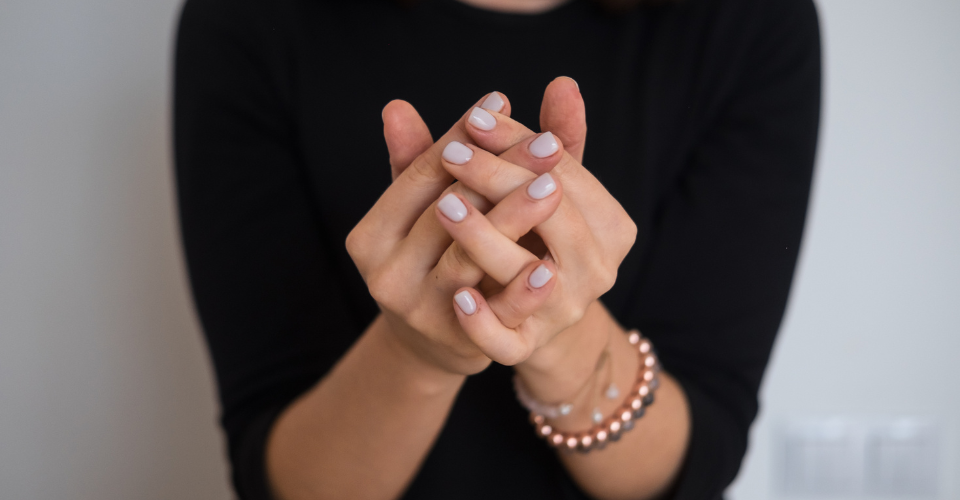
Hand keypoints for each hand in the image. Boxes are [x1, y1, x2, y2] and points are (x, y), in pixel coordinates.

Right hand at [347, 94, 568, 374]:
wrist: (433, 341)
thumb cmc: (432, 255)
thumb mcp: (422, 210)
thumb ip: (419, 162)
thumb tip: (397, 106)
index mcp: (371, 235)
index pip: (421, 174)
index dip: (461, 135)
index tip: (501, 101)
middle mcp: (385, 274)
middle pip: (446, 211)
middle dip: (499, 172)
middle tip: (545, 142)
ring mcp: (419, 312)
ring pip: (467, 258)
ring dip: (511, 220)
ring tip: (552, 187)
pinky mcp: (456, 344)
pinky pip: (490, 320)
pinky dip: (517, 296)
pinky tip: (547, 270)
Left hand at [435, 82, 636, 367]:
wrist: (535, 321)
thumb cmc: (533, 239)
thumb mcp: (539, 191)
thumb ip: (546, 143)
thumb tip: (564, 82)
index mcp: (611, 226)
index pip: (565, 172)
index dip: (520, 142)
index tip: (476, 117)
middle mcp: (598, 269)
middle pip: (552, 216)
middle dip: (500, 180)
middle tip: (452, 152)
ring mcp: (564, 312)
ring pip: (527, 276)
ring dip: (486, 240)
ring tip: (444, 206)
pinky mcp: (529, 348)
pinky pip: (509, 341)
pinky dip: (484, 322)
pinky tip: (457, 298)